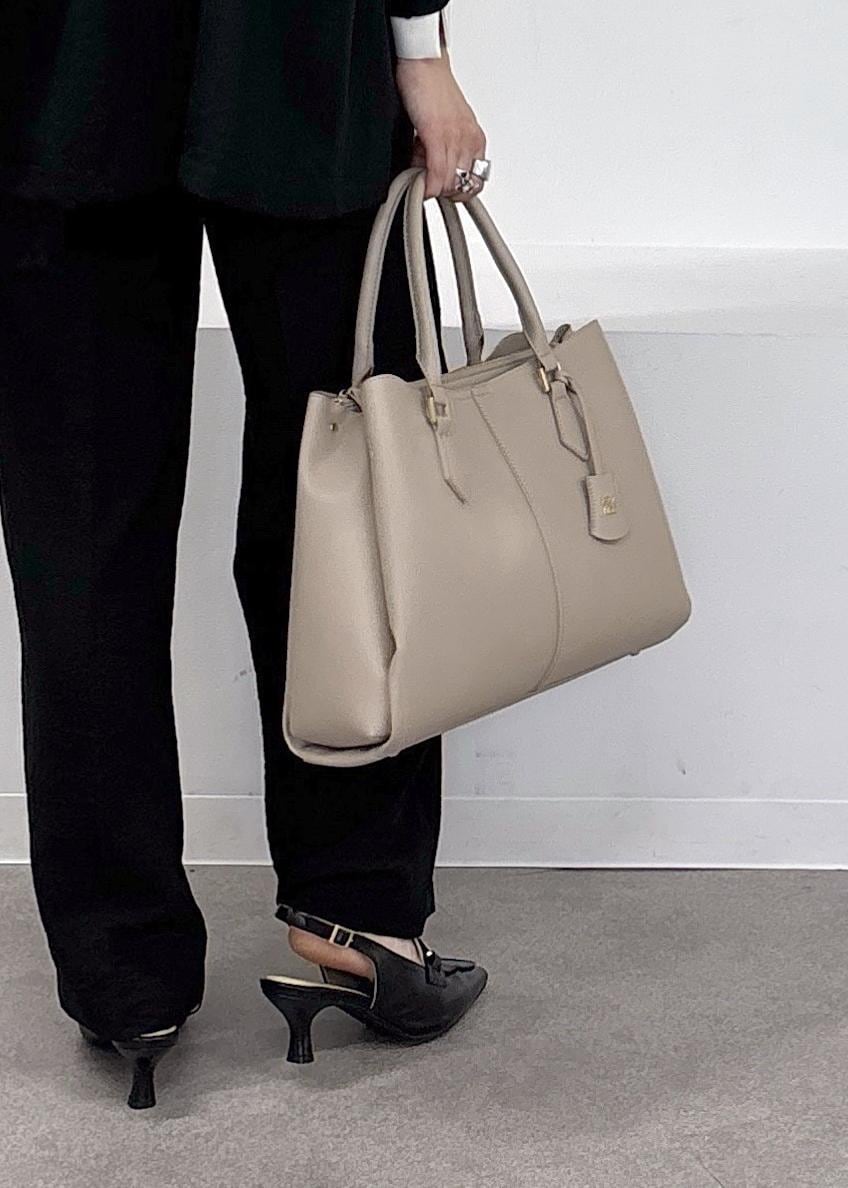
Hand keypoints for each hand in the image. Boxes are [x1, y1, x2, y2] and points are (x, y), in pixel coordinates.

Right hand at [395, 53, 486, 202]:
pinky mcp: (436, 133)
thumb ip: (447, 151)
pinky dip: (426, 185)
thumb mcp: (447, 126)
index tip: (440, 185)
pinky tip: (418, 182)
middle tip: (426, 174)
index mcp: (475, 139)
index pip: (475, 183)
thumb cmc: (433, 89)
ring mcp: (454, 138)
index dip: (456, 191)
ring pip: (448, 184)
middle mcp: (469, 140)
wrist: (424, 62)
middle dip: (441, 189)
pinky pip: (436, 173)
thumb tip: (435, 175)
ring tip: (417, 163)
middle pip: (460, 187)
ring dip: (429, 183)